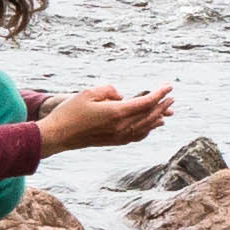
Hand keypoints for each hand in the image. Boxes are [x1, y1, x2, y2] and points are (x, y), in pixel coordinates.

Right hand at [33, 84, 175, 151]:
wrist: (58, 136)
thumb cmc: (70, 112)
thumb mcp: (88, 92)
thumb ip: (108, 90)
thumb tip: (121, 96)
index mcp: (116, 113)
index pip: (145, 103)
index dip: (159, 94)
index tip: (168, 87)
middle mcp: (120, 127)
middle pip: (149, 116)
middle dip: (162, 105)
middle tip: (171, 97)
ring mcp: (117, 137)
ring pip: (145, 128)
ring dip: (157, 119)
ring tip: (167, 112)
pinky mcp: (112, 142)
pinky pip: (136, 137)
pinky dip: (147, 130)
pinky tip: (150, 127)